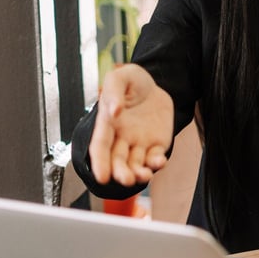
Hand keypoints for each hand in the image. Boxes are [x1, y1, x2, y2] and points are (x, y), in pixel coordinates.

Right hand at [88, 64, 172, 185]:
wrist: (154, 84)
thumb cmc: (131, 81)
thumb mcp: (119, 78)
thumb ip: (113, 91)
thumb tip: (114, 111)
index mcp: (107, 124)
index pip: (100, 146)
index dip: (100, 162)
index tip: (102, 176)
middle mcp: (120, 138)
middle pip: (117, 161)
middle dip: (120, 173)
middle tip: (127, 179)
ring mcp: (138, 143)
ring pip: (135, 164)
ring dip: (138, 173)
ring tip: (143, 176)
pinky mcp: (156, 144)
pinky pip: (155, 158)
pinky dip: (156, 163)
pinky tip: (159, 162)